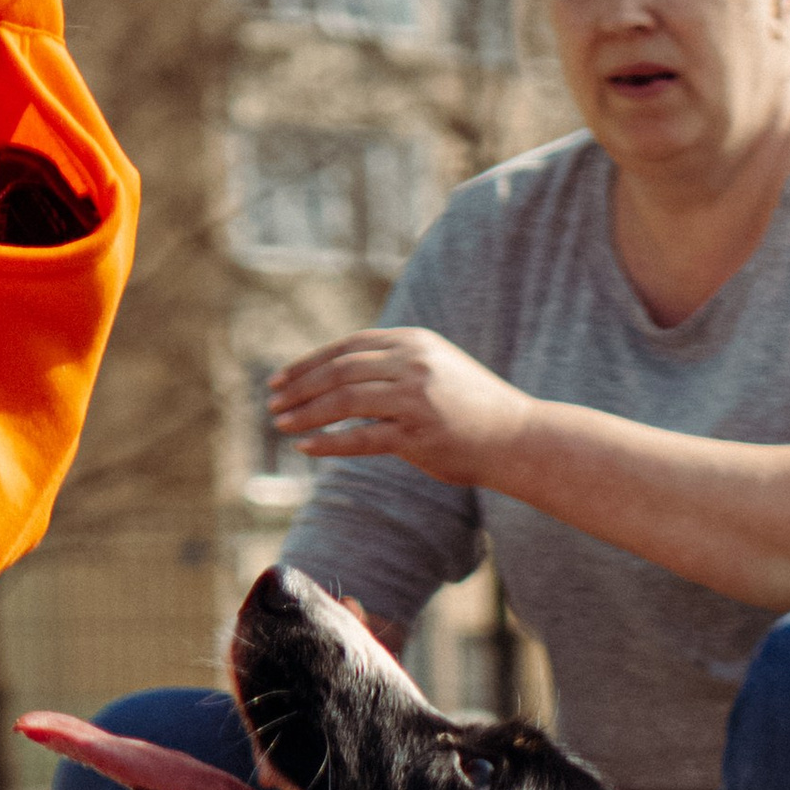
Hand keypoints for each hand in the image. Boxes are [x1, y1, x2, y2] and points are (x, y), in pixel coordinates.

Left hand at [269, 331, 534, 486]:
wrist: (516, 437)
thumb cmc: (474, 410)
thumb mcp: (435, 370)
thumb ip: (396, 367)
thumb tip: (349, 376)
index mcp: (412, 342)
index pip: (348, 347)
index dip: (310, 362)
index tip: (282, 378)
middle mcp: (411, 363)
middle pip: (339, 370)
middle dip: (300, 386)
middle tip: (272, 401)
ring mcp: (413, 398)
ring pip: (344, 400)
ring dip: (307, 412)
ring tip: (280, 423)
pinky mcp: (417, 435)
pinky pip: (362, 438)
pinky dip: (329, 442)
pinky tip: (305, 447)